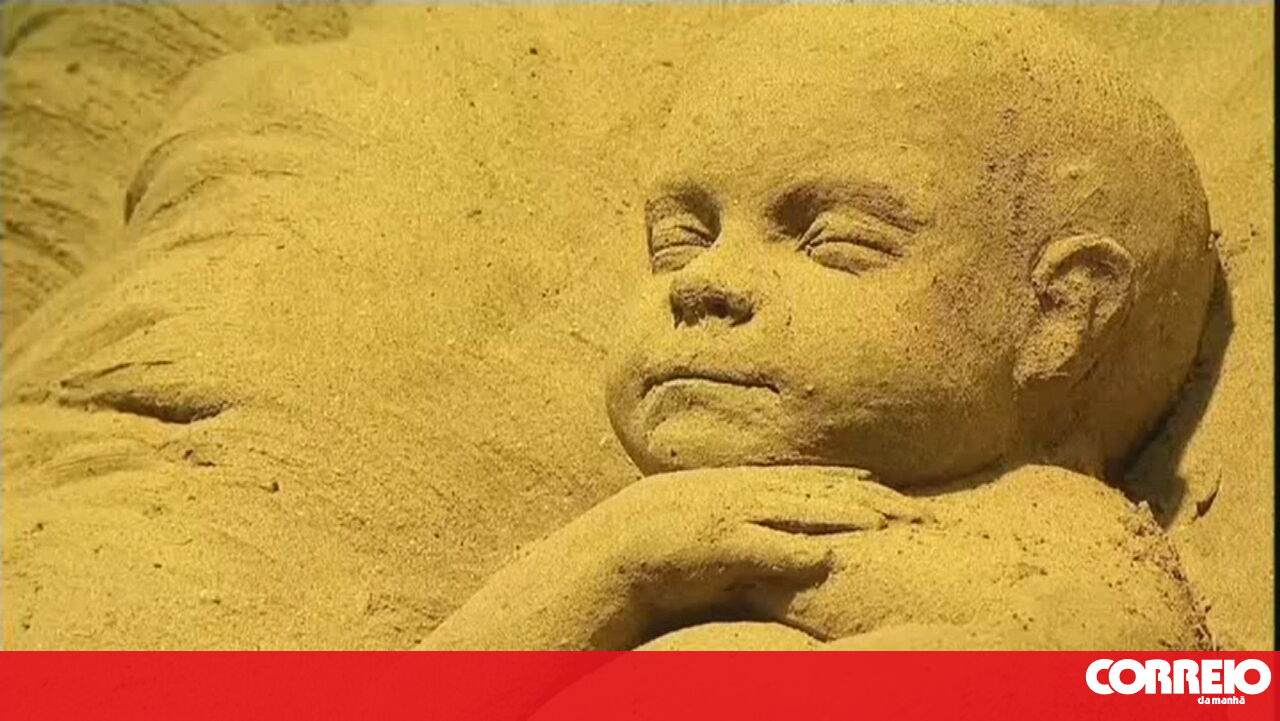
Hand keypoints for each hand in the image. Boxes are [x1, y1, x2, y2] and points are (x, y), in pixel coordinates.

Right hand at [420, 465, 930, 650]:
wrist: (584, 569)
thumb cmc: (641, 566)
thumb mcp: (695, 545)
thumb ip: (738, 545)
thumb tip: (790, 559)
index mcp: (723, 491)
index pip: (795, 482)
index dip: (842, 483)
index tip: (886, 486)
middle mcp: (722, 493)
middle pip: (803, 489)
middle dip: (858, 495)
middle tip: (910, 506)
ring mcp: (710, 514)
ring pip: (785, 508)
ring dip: (836, 514)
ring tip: (885, 519)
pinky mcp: (695, 543)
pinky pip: (747, 543)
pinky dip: (785, 545)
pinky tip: (822, 552)